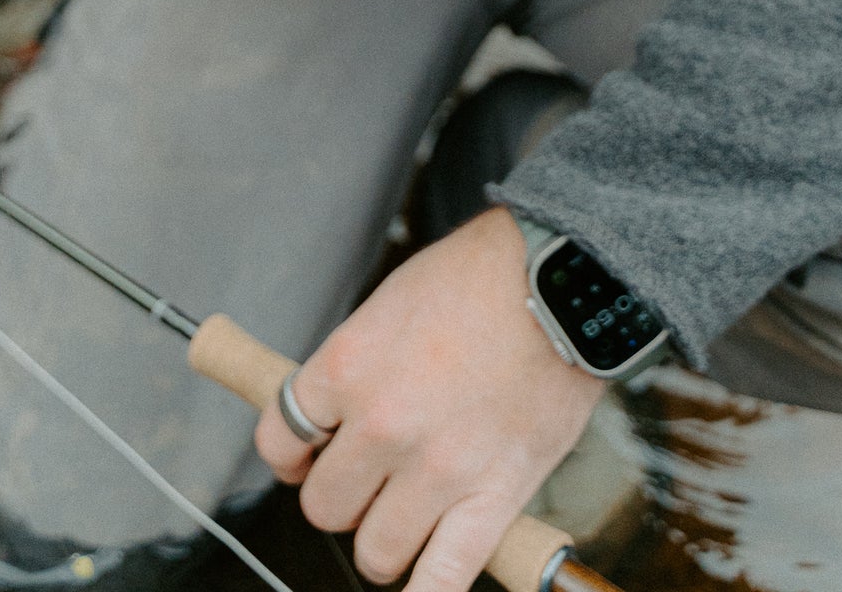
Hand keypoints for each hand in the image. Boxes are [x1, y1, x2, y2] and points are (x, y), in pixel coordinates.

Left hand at [255, 208, 602, 591]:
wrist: (560, 285)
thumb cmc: (480, 279)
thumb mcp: (390, 302)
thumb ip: (356, 366)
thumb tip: (335, 415)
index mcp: (347, 367)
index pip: (280, 440)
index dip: (293, 454)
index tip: (309, 455)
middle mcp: (380, 424)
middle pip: (324, 505)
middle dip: (343, 495)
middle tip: (369, 477)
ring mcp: (435, 470)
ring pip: (375, 552)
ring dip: (384, 539)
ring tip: (406, 514)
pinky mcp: (492, 501)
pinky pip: (441, 581)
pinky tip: (424, 581)